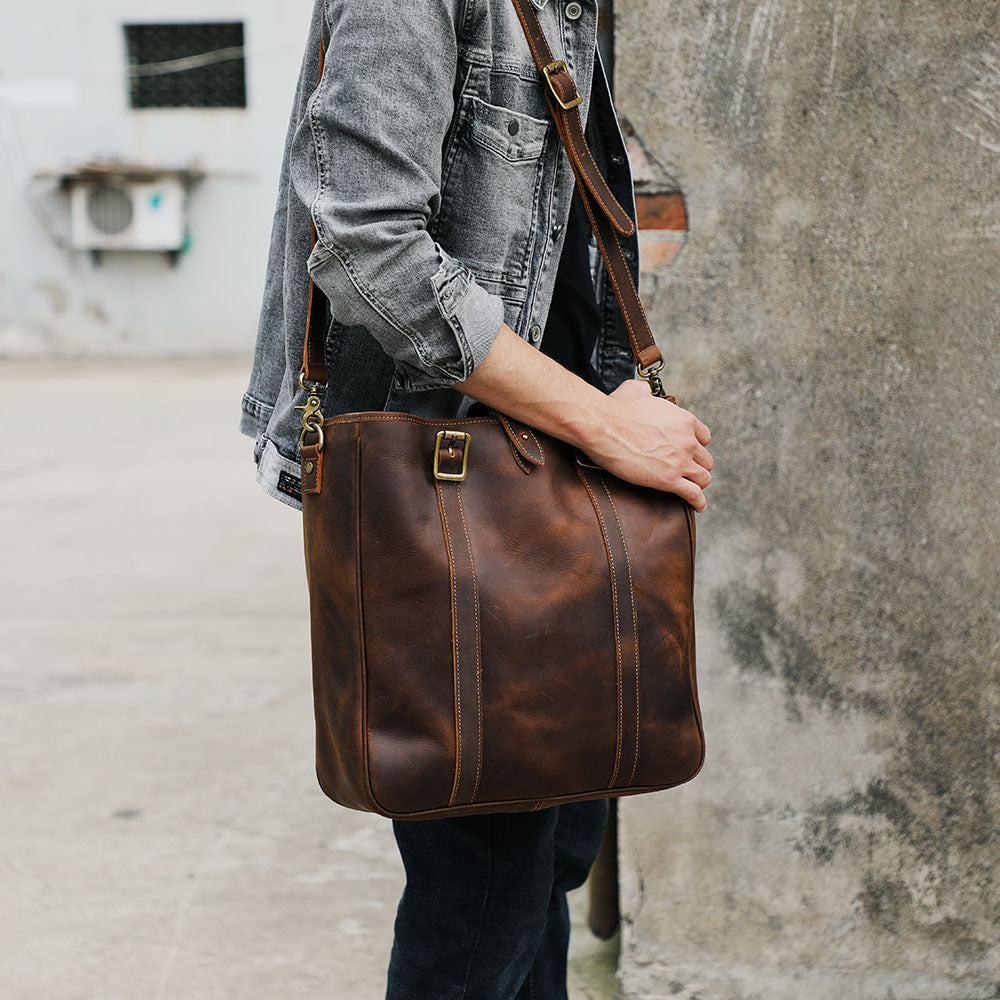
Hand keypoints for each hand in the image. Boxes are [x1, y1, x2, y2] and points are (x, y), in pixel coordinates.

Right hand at [582, 379, 713, 510]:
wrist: (603, 426)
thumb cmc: (615, 408)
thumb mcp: (635, 390)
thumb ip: (646, 390)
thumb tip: (644, 389)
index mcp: (684, 420)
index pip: (704, 437)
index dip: (697, 446)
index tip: (688, 452)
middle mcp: (687, 440)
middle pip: (706, 460)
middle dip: (698, 466)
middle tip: (688, 472)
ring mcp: (680, 461)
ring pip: (704, 478)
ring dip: (699, 484)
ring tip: (694, 489)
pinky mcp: (669, 479)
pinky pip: (693, 494)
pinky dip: (698, 502)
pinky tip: (699, 506)